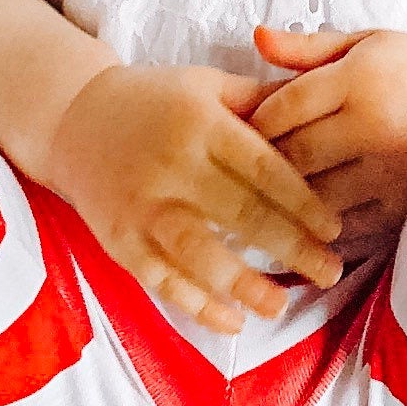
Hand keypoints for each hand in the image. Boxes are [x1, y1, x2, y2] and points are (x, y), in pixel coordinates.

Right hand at [45, 62, 345, 332]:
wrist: (73, 119)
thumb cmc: (154, 101)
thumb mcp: (206, 84)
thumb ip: (260, 99)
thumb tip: (322, 104)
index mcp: (201, 123)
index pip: (264, 168)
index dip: (303, 203)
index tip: (333, 229)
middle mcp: (172, 165)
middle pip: (242, 215)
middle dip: (291, 249)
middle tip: (328, 272)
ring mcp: (143, 206)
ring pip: (201, 255)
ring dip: (246, 286)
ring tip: (281, 305)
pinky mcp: (119, 239)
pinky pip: (162, 280)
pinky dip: (197, 305)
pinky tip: (231, 321)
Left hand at [247, 27, 406, 262]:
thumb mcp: (369, 43)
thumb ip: (309, 47)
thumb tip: (256, 36)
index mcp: (360, 78)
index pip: (284, 106)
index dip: (254, 122)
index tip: (241, 131)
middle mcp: (373, 126)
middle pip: (293, 155)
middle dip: (262, 166)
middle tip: (241, 172)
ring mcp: (390, 172)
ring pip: (314, 197)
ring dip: (286, 202)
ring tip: (267, 201)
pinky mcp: (405, 208)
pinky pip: (346, 226)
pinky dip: (321, 228)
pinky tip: (308, 223)